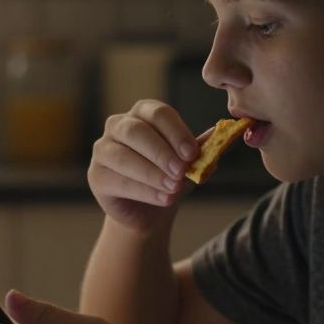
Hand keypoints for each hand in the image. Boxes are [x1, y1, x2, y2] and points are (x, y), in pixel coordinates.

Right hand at [88, 100, 201, 233]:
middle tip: (181, 171)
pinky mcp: (96, 176)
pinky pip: (117, 181)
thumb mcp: (191, 161)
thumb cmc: (170, 176)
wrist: (151, 210)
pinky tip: (163, 199)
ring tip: (173, 188)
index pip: (157, 113)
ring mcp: (103, 150)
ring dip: (152, 173)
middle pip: (136, 131)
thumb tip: (227, 131)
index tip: (193, 153)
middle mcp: (118, 125)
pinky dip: (143, 191)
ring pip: (123, 157)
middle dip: (161, 152)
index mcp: (143, 114)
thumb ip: (204, 147)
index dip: (176, 132)